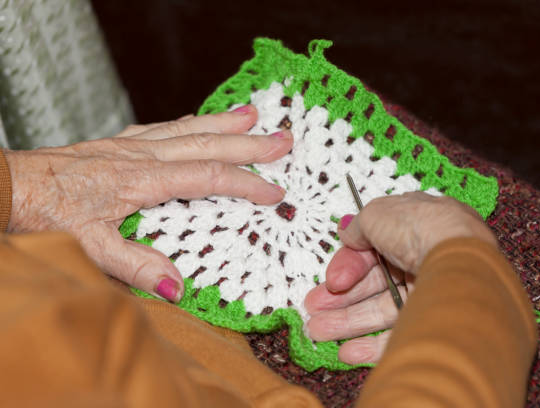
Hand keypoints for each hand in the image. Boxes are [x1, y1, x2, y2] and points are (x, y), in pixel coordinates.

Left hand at [5, 105, 292, 301]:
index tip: (276, 193)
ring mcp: (127, 146)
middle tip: (284, 139)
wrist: (8, 187)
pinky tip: (193, 122)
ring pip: (186, 129)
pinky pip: (161, 128)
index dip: (246, 185)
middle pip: (206, 145)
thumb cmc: (44, 213)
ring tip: (251, 114)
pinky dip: (186, 123)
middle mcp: (140, 156)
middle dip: (249, 142)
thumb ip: (134, 266)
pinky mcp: (114, 145)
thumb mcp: (88, 247)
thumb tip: (177, 287)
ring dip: (222, 122)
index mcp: (142, 180)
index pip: (207, 178)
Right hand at [304, 192, 495, 363]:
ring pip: (382, 311)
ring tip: (317, 331)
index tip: (330, 280)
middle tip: (313, 310)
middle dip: (340, 298)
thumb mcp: (377, 213)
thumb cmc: (418, 227)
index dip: (348, 265)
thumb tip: (346, 233)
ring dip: (347, 322)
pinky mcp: (436, 324)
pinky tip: (347, 352)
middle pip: (374, 283)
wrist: (458, 260)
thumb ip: (358, 225)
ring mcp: (431, 293)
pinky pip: (401, 336)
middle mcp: (424, 261)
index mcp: (414, 230)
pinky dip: (372, 346)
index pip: (373, 250)